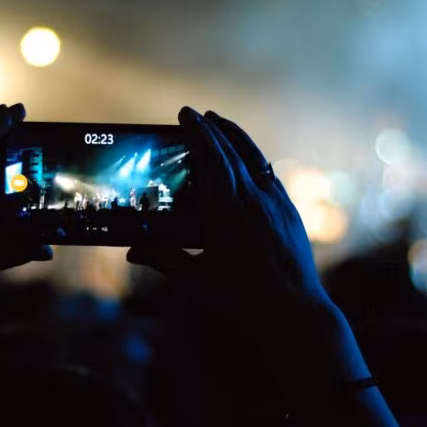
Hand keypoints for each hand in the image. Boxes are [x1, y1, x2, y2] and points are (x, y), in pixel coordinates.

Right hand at [127, 107, 352, 380]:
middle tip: (196, 115)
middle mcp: (254, 197)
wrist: (295, 312)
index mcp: (227, 208)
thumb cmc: (242, 298)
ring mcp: (276, 202)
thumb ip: (165, 259)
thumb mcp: (198, 278)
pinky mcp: (290, 212)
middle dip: (213, 129)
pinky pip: (270, 175)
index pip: (211, 157)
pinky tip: (249, 161)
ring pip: (255, 158)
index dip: (197, 132)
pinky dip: (254, 160)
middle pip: (232, 150)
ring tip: (222, 124)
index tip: (185, 114)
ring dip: (236, 138)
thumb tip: (132, 251)